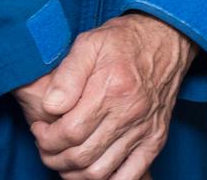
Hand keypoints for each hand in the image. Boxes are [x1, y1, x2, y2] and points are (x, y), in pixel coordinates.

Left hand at [27, 13, 195, 179]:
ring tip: (63, 156)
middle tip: (46, 144)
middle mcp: (130, 113)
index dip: (45, 137)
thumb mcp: (89, 43)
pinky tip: (91, 169)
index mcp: (112, 88)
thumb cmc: (124, 41)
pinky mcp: (156, 140)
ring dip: (72, 172)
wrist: (166, 39)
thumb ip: (66, 75)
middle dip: (53, 156)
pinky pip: (129, 176)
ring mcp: (145, 130)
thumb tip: (49, 107)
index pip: (68, 132)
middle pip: (80, 156)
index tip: (39, 128)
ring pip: (99, 172)